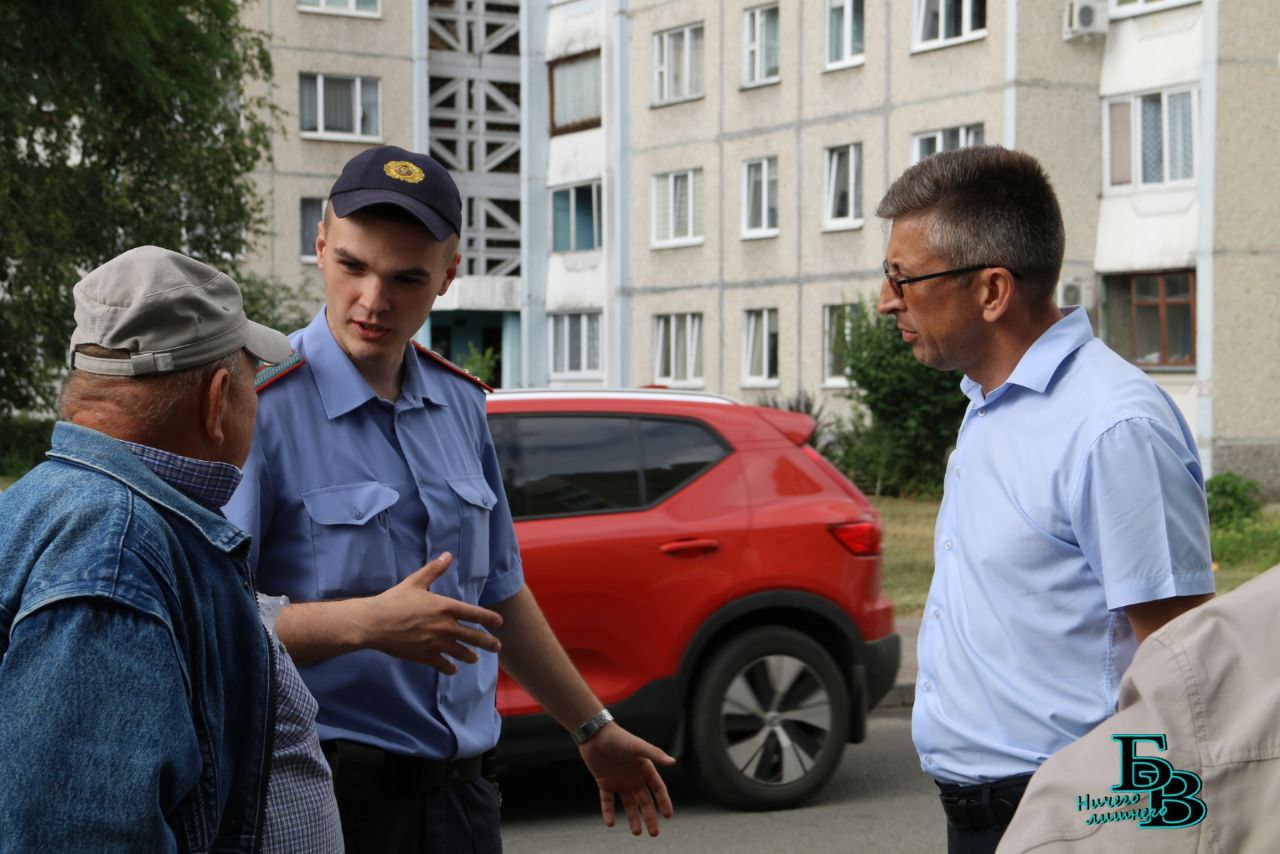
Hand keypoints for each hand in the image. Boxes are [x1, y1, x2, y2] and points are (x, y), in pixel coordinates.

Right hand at [356, 552, 503, 672]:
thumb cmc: (394, 600)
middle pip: (474, 637)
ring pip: (461, 653)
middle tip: (497, 646)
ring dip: (470, 656)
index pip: (475, 614)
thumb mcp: (415, 581)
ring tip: (475, 658)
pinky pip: (443, 665)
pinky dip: (449, 668)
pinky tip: (453, 669)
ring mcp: (436, 643)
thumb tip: (447, 555)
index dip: (490, 619)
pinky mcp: (424, 656)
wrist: (374, 623)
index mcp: (445, 607)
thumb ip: (434, 569)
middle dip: (488, 643)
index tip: (499, 622)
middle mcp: (445, 627)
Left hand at [578, 723, 675, 836]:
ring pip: (629, 804)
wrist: (595, 734)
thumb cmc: (619, 738)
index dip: (664, 802)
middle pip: (645, 801)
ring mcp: (619, 781)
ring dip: (633, 818)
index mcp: (644, 769)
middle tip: (654, 833)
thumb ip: (654, 754)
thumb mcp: (638, 746)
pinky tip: (610, 823)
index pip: (658, 789)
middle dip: (650, 817)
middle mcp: (634, 777)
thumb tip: (672, 761)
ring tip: (637, 833)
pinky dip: (608, 812)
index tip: (668, 816)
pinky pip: (607, 801)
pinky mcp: (604, 782)